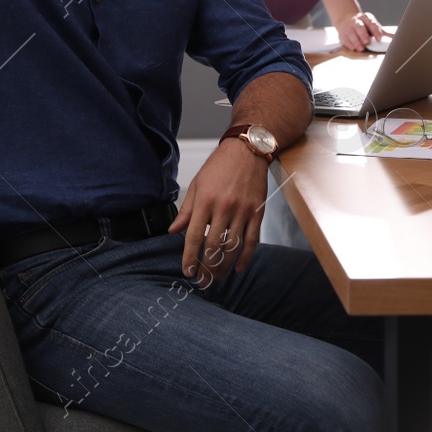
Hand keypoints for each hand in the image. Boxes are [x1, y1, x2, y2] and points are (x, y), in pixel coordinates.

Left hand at [168, 140, 267, 284]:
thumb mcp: (197, 184)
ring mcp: (242, 211)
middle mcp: (224, 208)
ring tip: (218, 277)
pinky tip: (239, 268)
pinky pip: (252, 240)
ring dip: (225, 266)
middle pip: (214, 246)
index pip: (195, 236)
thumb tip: (174, 231)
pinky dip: (246, 257)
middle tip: (203, 280)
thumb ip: (186, 210)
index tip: (187, 271)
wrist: (247, 151)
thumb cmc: (219, 166)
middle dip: (207, 267)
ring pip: (233, 247)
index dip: (190, 257)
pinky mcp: (257, 212)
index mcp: (205, 201)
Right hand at [332, 6, 384, 52]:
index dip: (376, 31)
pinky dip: (349, 44)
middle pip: (360, 27)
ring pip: (351, 34)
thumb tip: (395, 37)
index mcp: (366, 18)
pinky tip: (353, 48)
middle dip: (363, 35)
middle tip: (367, 43)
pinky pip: (344, 39)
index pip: (372, 23)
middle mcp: (356, 21)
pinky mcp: (342, 34)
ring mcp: (348, 27)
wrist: (346, 19)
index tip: (379, 39)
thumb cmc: (363, 25)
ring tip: (360, 48)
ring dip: (356, 41)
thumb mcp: (372, 25)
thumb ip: (382, 32)